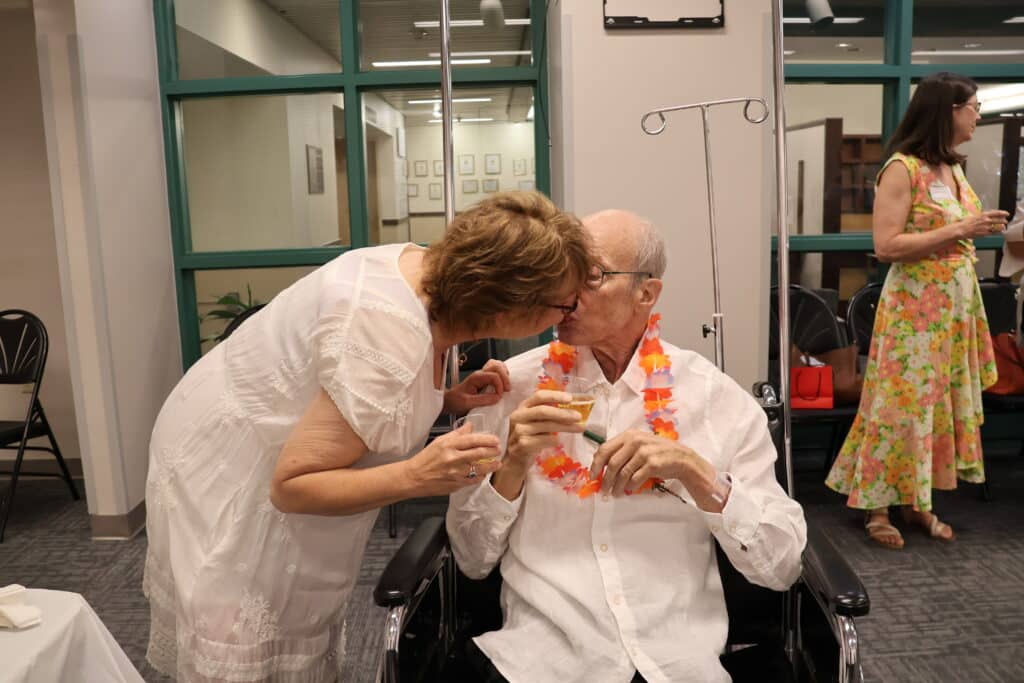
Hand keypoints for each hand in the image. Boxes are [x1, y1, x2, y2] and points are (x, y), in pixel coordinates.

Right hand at [404, 424, 501, 495]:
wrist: (414, 477)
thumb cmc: (425, 459)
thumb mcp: (439, 441)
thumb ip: (457, 434)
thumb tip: (470, 426)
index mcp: (448, 445)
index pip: (472, 440)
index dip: (487, 440)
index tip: (495, 440)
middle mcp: (453, 459)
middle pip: (479, 453)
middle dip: (492, 451)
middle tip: (499, 449)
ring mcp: (455, 473)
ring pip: (479, 469)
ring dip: (491, 465)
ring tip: (497, 463)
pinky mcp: (456, 484)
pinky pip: (473, 480)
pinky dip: (481, 476)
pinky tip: (484, 473)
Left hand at [444, 359, 510, 415]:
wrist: (449, 401)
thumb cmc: (456, 401)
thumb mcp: (467, 403)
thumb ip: (483, 400)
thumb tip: (498, 397)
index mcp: (476, 377)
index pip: (493, 375)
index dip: (500, 385)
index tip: (500, 396)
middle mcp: (480, 374)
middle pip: (497, 366)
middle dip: (505, 377)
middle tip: (507, 390)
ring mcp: (483, 375)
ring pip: (497, 366)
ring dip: (504, 374)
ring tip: (506, 386)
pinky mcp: (485, 379)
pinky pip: (496, 372)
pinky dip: (502, 376)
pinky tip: (503, 384)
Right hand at [505, 390, 582, 470]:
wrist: (516, 458)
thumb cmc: (531, 436)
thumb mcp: (536, 421)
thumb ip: (549, 413)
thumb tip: (574, 408)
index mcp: (523, 406)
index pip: (539, 396)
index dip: (555, 396)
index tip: (570, 398)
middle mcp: (518, 416)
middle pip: (543, 411)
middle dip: (563, 413)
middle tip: (578, 416)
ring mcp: (519, 431)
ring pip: (547, 426)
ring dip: (566, 427)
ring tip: (580, 428)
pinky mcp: (522, 444)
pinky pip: (545, 440)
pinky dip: (555, 440)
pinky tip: (558, 441)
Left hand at [589, 430, 718, 506]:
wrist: (682, 459)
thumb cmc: (657, 453)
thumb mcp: (639, 446)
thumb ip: (621, 452)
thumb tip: (600, 468)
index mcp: (629, 435)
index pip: (604, 449)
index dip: (596, 464)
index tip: (593, 476)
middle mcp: (635, 441)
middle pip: (612, 463)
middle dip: (605, 479)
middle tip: (602, 490)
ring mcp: (644, 452)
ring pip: (622, 473)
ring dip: (616, 486)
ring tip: (614, 494)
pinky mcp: (653, 464)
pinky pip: (635, 479)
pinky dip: (630, 487)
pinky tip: (629, 491)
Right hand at [957, 210, 1009, 238]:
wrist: (961, 229)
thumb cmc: (965, 222)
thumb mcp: (974, 216)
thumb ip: (982, 216)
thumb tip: (986, 216)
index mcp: (983, 214)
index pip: (997, 213)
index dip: (1003, 213)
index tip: (1006, 214)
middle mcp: (986, 221)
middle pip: (999, 220)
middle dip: (1004, 221)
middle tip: (1005, 221)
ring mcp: (986, 227)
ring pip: (998, 227)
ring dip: (1002, 227)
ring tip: (1003, 227)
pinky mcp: (985, 233)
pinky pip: (993, 233)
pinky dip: (997, 232)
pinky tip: (998, 232)